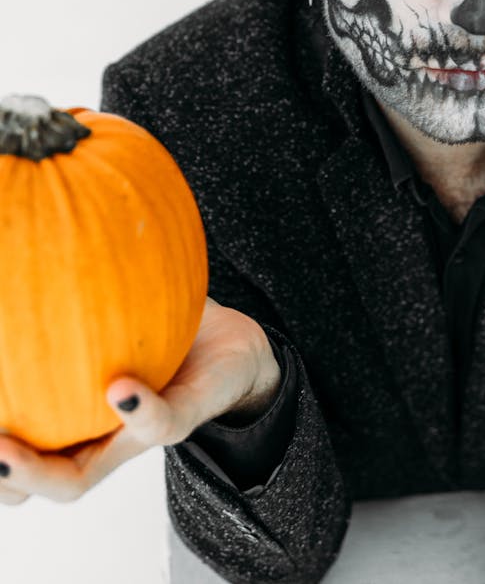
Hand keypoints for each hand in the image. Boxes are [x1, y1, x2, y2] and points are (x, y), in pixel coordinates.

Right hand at [0, 297, 280, 505]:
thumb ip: (71, 289)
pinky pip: (158, 423)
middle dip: (0, 475)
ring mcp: (134, 436)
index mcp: (71, 419)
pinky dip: (137, 409)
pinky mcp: (184, 417)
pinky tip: (117, 389)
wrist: (232, 346)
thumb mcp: (105, 311)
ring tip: (7, 447)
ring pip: (77, 477)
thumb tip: (19, 236)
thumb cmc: (157, 330)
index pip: (13, 451)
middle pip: (30, 479)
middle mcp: (94, 439)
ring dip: (40, 468)